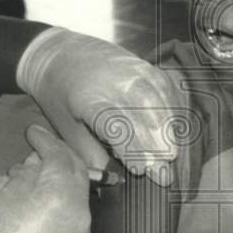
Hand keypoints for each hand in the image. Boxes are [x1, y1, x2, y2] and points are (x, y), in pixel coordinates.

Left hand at [17, 28, 184, 185]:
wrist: (59, 53)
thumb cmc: (60, 95)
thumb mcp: (66, 128)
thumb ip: (90, 154)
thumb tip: (113, 179)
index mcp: (91, 101)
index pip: (119, 129)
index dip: (132, 151)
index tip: (140, 171)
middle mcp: (116, 84)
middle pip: (144, 119)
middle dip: (156, 150)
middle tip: (164, 175)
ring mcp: (133, 71)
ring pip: (158, 104)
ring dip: (167, 132)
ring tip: (172, 155)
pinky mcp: (144, 64)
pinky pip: (165, 88)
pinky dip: (172, 109)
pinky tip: (173, 127)